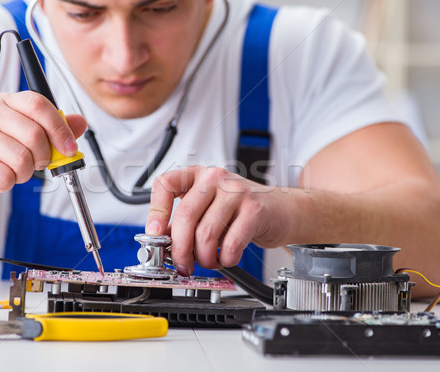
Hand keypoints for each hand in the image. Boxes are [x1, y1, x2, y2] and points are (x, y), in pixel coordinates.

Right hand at [0, 91, 86, 201]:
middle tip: (37, 164)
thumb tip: (80, 122)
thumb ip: (50, 128)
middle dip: (44, 158)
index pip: (40, 105)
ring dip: (25, 174)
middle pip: (35, 136)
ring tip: (12, 171)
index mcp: (5, 101)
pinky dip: (8, 184)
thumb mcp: (17, 134)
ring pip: (22, 159)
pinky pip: (5, 177)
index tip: (70, 149)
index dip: (61, 129)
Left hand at [146, 165, 286, 275]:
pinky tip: (228, 257)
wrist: (284, 209)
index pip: (166, 184)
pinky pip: (231, 243)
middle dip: (180, 249)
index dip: (156, 211)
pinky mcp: (255, 209)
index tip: (155, 234)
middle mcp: (214, 178)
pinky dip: (226, 258)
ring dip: (204, 258)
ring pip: (206, 234)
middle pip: (185, 217)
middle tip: (182, 264)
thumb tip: (160, 241)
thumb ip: (185, 220)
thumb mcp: (209, 208)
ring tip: (210, 261)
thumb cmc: (243, 210)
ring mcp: (236, 192)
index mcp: (198, 175)